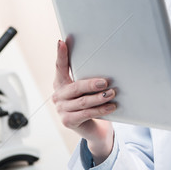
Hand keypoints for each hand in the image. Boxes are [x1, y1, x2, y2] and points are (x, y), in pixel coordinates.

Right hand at [53, 40, 115, 162]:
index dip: (61, 55)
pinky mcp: (68, 121)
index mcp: (60, 83)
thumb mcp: (88, 88)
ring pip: (83, 101)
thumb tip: (105, 60)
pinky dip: (100, 110)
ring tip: (112, 93)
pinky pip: (86, 113)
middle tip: (105, 82)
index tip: (62, 42)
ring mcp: (61, 109)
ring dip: (99, 98)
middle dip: (91, 84)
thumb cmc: (91, 103)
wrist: (93, 128)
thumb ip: (88, 77)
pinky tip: (111, 106)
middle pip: (76, 87)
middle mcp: (58, 95)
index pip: (60, 67)